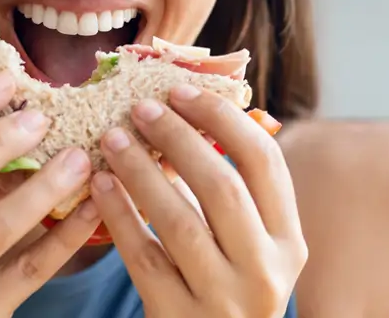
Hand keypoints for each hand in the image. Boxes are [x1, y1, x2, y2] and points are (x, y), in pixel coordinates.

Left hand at [90, 84, 306, 317]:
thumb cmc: (226, 288)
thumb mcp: (250, 246)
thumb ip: (234, 192)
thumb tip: (189, 110)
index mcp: (288, 241)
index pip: (264, 162)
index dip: (222, 119)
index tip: (182, 91)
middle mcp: (265, 271)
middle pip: (221, 187)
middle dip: (177, 138)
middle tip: (139, 108)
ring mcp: (223, 300)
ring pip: (179, 221)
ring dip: (141, 171)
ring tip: (111, 138)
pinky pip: (143, 257)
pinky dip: (120, 216)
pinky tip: (100, 185)